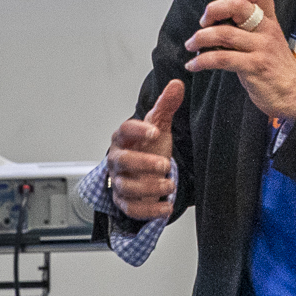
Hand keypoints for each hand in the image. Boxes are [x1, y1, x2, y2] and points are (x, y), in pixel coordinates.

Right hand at [105, 78, 184, 220]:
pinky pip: (132, 209)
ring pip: (127, 187)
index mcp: (124, 138)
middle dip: (142, 163)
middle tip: (164, 165)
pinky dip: (149, 211)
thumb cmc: (149, 147)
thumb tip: (177, 84)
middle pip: (122, 161)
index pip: (124, 130)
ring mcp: (119, 182)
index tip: (154, 131)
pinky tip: (166, 206)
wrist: (146, 171)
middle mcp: (118, 160)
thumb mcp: (159, 125)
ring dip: (149, 188)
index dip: (137, 130)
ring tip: (169, 184)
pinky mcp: (125, 201)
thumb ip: (166, 105)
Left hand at [187, 0, 295, 125]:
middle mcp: (267, 31)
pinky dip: (202, 61)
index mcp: (270, 22)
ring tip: (191, 44)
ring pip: (224, 33)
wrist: (293, 97)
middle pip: (238, 5)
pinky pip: (221, 58)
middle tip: (203, 21)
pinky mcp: (254, 66)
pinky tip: (194, 64)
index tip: (221, 0)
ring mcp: (261, 48)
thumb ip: (249, 30)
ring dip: (200, 38)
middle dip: (213, 9)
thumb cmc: (276, 70)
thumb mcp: (268, 42)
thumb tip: (218, 21)